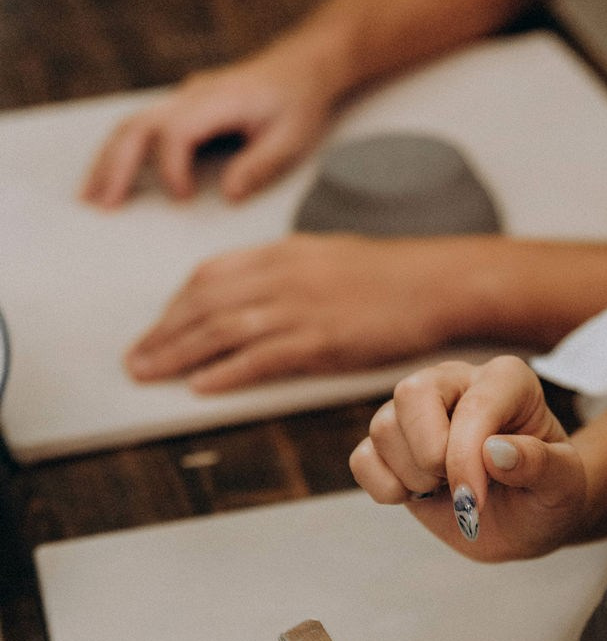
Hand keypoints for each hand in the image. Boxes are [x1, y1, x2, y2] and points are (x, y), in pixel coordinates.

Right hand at [80, 35, 332, 206]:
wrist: (305, 66)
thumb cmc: (300, 102)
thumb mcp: (292, 139)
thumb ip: (260, 167)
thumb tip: (228, 195)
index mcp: (219, 100)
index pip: (176, 130)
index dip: (172, 167)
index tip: (183, 198)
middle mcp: (193, 95)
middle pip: (139, 124)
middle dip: (116, 165)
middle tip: (101, 205)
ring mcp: (185, 99)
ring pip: (133, 124)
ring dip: (110, 160)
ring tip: (92, 197)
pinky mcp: (185, 109)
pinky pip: (144, 127)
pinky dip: (123, 152)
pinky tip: (113, 177)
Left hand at [124, 233, 471, 391]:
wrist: (437, 283)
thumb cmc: (392, 276)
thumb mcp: (327, 257)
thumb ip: (286, 272)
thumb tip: (254, 291)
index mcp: (282, 254)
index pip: (210, 276)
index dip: (176, 304)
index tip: (159, 327)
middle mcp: (282, 277)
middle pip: (204, 305)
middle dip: (163, 333)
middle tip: (136, 359)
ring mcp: (300, 308)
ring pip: (221, 331)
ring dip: (178, 355)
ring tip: (150, 375)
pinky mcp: (321, 341)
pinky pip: (260, 359)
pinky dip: (225, 372)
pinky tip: (201, 386)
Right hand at [349, 356, 588, 560]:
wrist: (528, 520)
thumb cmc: (549, 494)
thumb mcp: (564, 486)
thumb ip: (541, 466)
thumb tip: (496, 451)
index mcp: (505, 380)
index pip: (472, 405)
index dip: (465, 459)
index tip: (477, 503)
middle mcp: (455, 382)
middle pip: (411, 395)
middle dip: (431, 457)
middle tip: (463, 489)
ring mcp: (418, 412)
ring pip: (383, 428)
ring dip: (413, 478)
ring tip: (447, 490)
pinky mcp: (391, 445)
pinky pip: (363, 459)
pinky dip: (385, 488)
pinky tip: (419, 495)